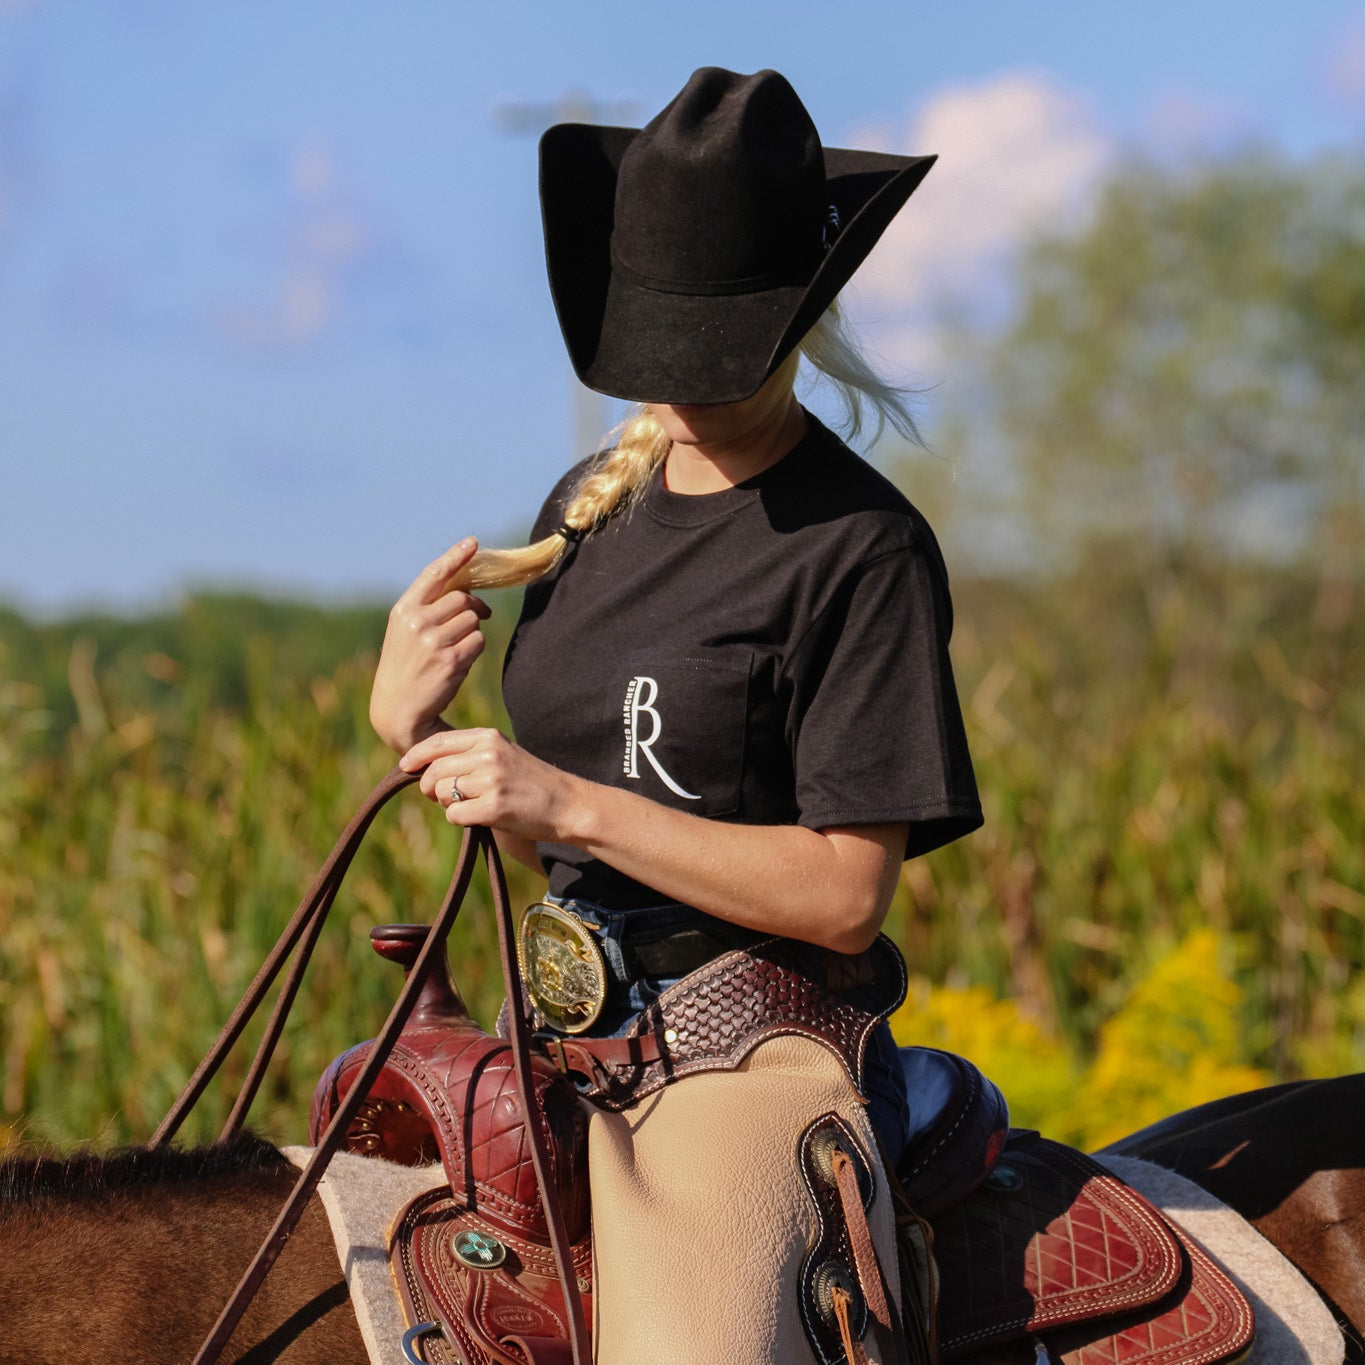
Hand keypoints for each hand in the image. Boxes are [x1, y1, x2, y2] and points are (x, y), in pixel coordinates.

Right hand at [370, 539, 490, 753]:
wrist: (397, 710)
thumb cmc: (406, 667)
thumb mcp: (405, 632)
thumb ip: (428, 609)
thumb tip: (467, 592)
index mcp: (403, 610)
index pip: (434, 575)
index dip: (455, 556)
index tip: (473, 543)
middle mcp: (416, 622)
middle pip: (463, 599)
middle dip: (474, 608)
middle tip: (478, 617)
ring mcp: (433, 641)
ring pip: (473, 620)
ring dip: (472, 632)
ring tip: (454, 649)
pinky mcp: (450, 660)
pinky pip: (478, 642)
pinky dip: (474, 651)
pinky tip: (457, 664)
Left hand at [400, 727, 584, 842]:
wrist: (567, 803)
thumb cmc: (531, 782)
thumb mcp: (503, 754)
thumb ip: (470, 754)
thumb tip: (425, 767)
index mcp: (488, 737)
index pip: (438, 742)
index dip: (416, 756)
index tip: (405, 767)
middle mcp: (487, 754)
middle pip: (434, 770)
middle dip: (429, 788)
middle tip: (442, 798)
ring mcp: (490, 780)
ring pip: (441, 793)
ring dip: (449, 804)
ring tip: (473, 805)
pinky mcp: (493, 806)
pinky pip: (454, 815)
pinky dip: (461, 820)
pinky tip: (481, 817)